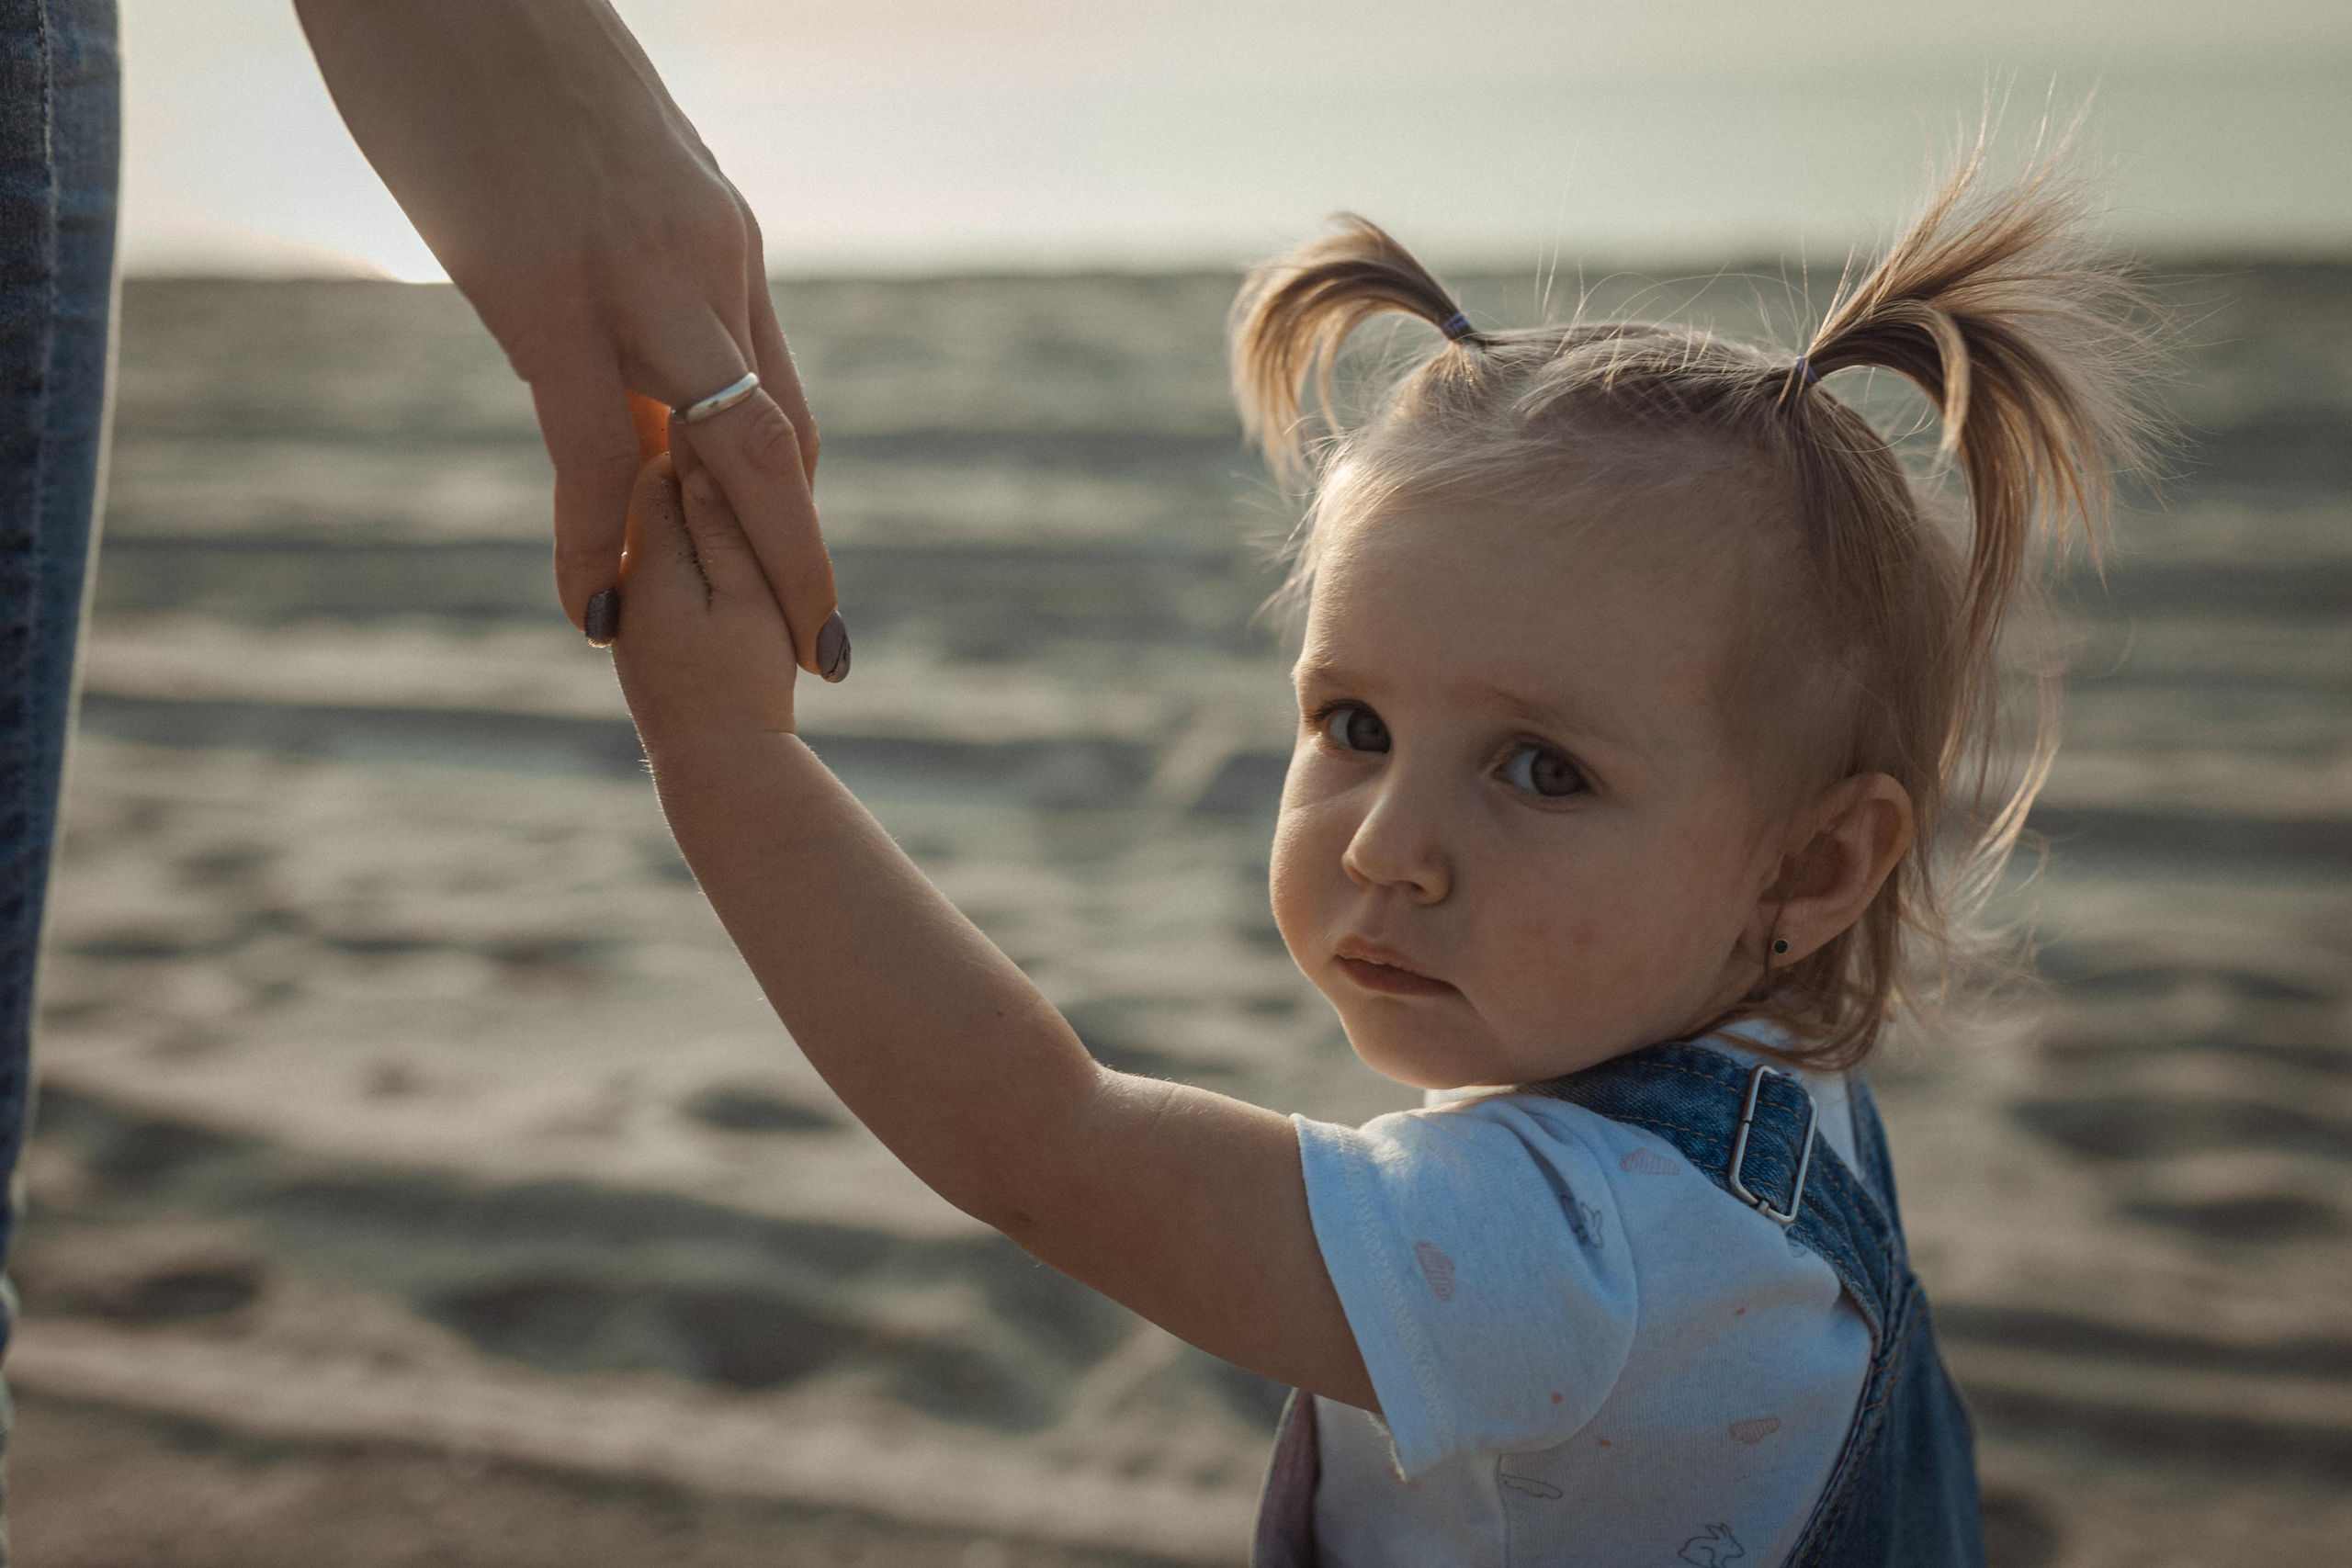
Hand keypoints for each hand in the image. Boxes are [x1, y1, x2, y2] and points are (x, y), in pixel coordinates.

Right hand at [294, 0, 841, 673]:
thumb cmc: (499, 49)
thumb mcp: (593, 165)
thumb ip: (621, 259)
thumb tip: (597, 323)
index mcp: (718, 238)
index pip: (774, 396)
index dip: (786, 502)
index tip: (787, 577)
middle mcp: (703, 263)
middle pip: (780, 442)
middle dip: (806, 559)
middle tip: (824, 656)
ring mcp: (633, 277)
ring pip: (720, 454)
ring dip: (739, 572)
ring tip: (742, 668)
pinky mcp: (544, 288)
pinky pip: (590, 447)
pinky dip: (591, 541)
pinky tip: (585, 608)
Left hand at [611, 451, 801, 745]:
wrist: (717, 769)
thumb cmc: (742, 686)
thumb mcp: (746, 597)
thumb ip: (723, 524)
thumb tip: (700, 454)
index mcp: (648, 554)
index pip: (665, 464)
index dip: (717, 459)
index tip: (767, 477)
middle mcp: (628, 568)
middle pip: (665, 489)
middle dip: (718, 488)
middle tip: (781, 514)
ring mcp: (634, 595)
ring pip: (674, 525)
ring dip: (717, 525)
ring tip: (763, 558)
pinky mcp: (649, 618)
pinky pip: (677, 560)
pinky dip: (710, 558)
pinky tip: (744, 582)